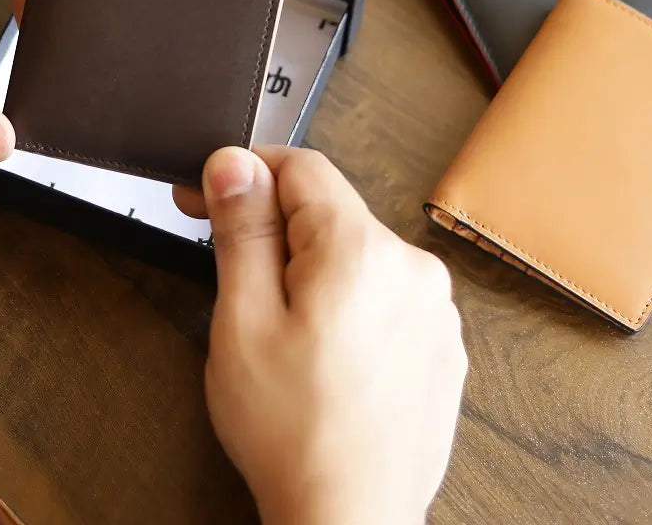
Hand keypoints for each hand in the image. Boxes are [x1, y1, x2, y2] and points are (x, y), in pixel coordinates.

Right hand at [175, 147, 465, 524]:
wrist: (350, 523)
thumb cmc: (294, 433)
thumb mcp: (243, 320)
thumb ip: (243, 229)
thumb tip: (234, 163)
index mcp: (361, 251)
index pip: (301, 165)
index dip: (247, 173)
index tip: (210, 196)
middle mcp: (412, 268)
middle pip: (329, 210)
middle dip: (277, 229)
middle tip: (236, 281)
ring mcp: (435, 309)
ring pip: (355, 253)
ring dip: (313, 269)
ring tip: (283, 332)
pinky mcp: (441, 343)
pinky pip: (384, 293)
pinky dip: (349, 303)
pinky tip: (325, 353)